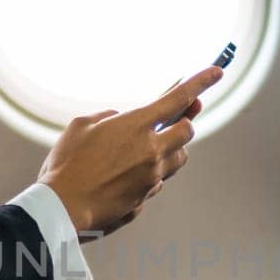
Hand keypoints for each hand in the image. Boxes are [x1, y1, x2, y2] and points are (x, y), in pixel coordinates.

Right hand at [37, 66, 222, 237]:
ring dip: (171, 150)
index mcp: (137, 126)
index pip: (179, 98)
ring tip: (151, 147)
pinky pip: (157, 182)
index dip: (201, 82)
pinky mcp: (144, 199)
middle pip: (187, 132)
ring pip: (178, 160)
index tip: (217, 71)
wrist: (62, 208)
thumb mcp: (81, 126)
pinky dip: (149, 174)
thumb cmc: (67, 163)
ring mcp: (151, 178)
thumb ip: (108, 117)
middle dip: (184, 122)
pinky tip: (127, 175)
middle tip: (178, 117)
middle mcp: (151, 152)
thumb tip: (120, 119)